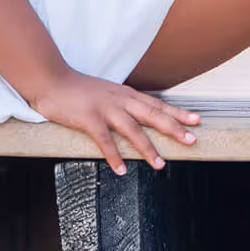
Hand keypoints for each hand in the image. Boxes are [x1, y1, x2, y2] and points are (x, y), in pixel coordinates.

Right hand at [28, 70, 200, 173]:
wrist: (52, 81)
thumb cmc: (78, 90)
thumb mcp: (107, 93)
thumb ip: (122, 103)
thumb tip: (138, 118)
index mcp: (125, 94)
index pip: (156, 104)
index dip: (177, 113)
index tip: (196, 121)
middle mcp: (120, 99)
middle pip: (152, 114)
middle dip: (174, 128)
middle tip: (192, 140)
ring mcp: (105, 108)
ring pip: (132, 129)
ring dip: (147, 148)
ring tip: (160, 165)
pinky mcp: (89, 118)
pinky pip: (105, 140)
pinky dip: (114, 155)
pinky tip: (121, 169)